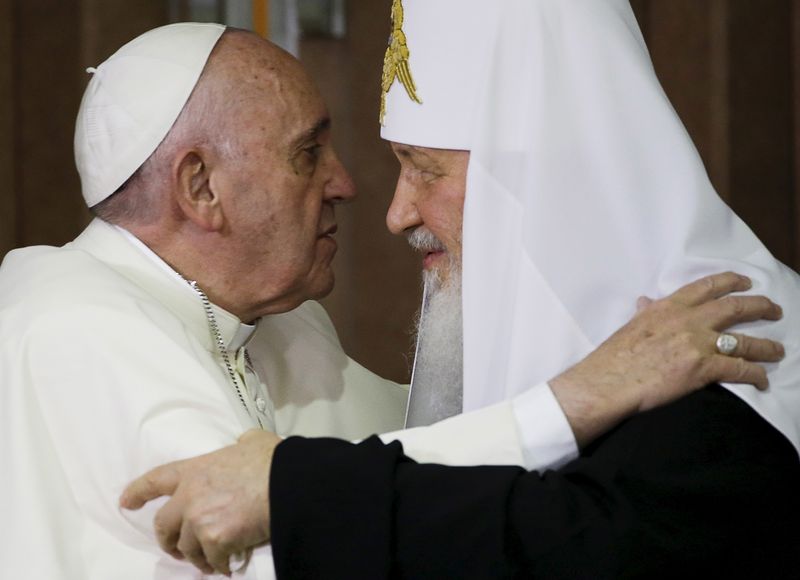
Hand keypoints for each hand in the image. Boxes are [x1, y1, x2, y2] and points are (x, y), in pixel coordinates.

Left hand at [119, 429, 280, 575]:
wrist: (287, 483)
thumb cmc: (271, 460)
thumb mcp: (251, 441)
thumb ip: (239, 444)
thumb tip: (245, 444)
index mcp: (194, 470)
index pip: (155, 480)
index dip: (137, 492)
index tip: (126, 502)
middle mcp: (189, 496)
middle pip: (162, 525)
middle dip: (167, 540)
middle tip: (177, 549)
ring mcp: (200, 520)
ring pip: (186, 548)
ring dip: (197, 557)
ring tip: (210, 562)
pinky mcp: (216, 540)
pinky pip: (212, 561)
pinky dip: (220, 565)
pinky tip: (229, 566)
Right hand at [550, 272, 783, 446]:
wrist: (608, 381)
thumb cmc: (613, 357)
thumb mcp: (630, 326)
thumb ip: (644, 313)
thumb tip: (644, 302)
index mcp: (668, 307)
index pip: (707, 287)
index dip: (731, 281)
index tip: (745, 281)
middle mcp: (687, 321)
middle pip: (735, 308)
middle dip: (760, 307)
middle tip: (774, 310)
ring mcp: (697, 344)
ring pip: (744, 341)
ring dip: (766, 346)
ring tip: (777, 350)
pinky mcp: (702, 369)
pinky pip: (739, 369)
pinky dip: (755, 374)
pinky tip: (762, 379)